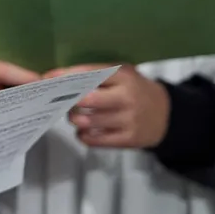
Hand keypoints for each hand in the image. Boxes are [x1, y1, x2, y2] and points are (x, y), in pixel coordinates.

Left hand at [45, 63, 169, 148]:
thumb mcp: (123, 75)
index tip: (47, 78)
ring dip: (74, 119)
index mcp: (123, 76)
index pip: (89, 74)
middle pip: (86, 99)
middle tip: (62, 101)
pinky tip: (84, 130)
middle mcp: (126, 97)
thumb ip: (97, 74)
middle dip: (68, 100)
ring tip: (75, 116)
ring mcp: (129, 119)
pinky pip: (95, 140)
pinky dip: (83, 135)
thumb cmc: (135, 91)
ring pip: (88, 121)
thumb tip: (59, 77)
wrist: (167, 115)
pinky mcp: (129, 139)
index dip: (65, 76)